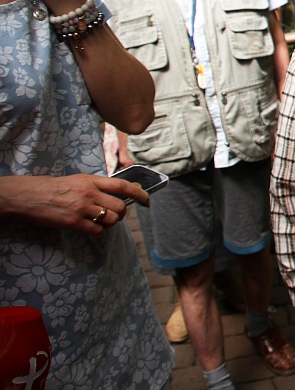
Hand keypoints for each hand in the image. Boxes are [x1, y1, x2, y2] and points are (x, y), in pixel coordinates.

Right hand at [0, 173, 149, 235]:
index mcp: (91, 181)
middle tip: (116, 215)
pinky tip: (90, 228)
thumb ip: (96, 186)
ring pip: (111, 219)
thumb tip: (116, 193)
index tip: (147, 199)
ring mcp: (82, 208)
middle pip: (121, 207)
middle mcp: (89, 193)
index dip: (139, 193)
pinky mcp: (73, 222)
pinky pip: (97, 231)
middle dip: (122, 213)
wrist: (28, 195)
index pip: (122, 186)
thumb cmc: (53, 187)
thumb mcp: (77, 180)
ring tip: (101, 221)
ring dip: (110, 223)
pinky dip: (98, 231)